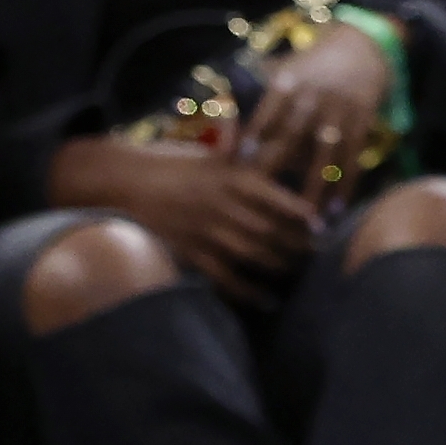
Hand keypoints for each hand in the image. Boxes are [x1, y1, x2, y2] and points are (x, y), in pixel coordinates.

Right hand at [49, 134, 320, 303]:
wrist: (122, 181)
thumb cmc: (170, 163)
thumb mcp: (210, 153)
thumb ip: (245, 153)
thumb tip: (279, 145)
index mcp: (229, 175)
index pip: (276, 197)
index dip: (302, 214)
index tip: (322, 224)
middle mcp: (221, 203)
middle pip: (271, 230)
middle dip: (298, 245)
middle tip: (318, 253)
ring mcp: (205, 230)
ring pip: (254, 254)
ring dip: (280, 266)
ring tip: (297, 271)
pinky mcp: (189, 252)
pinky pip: (225, 278)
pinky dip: (248, 291)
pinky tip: (266, 299)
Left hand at [231, 25, 393, 196]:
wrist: (363, 46)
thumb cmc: (314, 61)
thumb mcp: (286, 64)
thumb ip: (257, 86)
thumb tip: (221, 108)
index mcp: (291, 80)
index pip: (269, 110)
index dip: (256, 133)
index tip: (242, 159)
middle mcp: (316, 96)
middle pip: (295, 138)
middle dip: (281, 169)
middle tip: (265, 201)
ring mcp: (341, 111)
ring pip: (326, 156)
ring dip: (316, 189)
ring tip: (306, 219)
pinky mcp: (363, 123)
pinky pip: (353, 158)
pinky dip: (346, 184)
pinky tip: (337, 208)